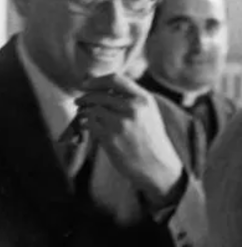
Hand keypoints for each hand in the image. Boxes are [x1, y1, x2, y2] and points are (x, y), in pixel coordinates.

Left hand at [77, 74, 185, 208]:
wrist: (158, 167)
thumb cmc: (151, 141)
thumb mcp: (149, 114)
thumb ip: (131, 100)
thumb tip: (102, 87)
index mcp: (144, 100)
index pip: (116, 79)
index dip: (96, 80)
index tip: (85, 84)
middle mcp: (133, 108)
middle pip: (99, 95)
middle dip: (85, 98)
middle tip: (79, 102)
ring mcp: (121, 123)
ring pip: (91, 108)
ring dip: (83, 111)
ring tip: (82, 115)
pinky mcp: (110, 137)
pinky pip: (88, 123)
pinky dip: (83, 123)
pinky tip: (84, 126)